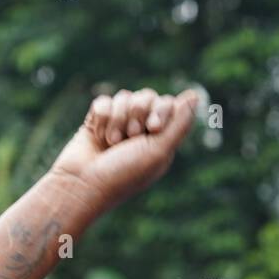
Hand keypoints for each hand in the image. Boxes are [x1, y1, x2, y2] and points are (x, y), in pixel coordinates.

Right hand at [49, 87, 198, 212]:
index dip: (160, 110)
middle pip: (147, 96)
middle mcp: (141, 131)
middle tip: (130, 136)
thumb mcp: (158, 151)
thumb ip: (179, 124)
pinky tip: (98, 136)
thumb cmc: (123, 174)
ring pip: (125, 96)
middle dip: (137, 113)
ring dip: (118, 119)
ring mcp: (118, 125)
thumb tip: (195, 94)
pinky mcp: (97, 122)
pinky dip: (102, 118)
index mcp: (160, 140)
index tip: (151, 129)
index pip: (168, 104)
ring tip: (112, 142)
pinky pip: (104, 101)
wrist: (82, 184)